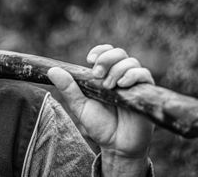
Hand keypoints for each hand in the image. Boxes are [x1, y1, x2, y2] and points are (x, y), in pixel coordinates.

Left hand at [47, 44, 154, 175]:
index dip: (100, 51)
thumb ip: (69, 88)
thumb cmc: (100, 125)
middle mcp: (121, 76)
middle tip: (97, 74)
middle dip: (107, 59)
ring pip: (131, 62)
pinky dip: (133, 75)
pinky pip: (144, 74)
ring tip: (108, 86)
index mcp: (106, 75)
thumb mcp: (80, 106)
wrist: (116, 146)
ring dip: (118, 69)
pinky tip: (121, 85)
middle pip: (119, 53)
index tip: (89, 60)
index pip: (106, 52)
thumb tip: (52, 70)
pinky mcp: (146, 93)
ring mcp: (134, 84)